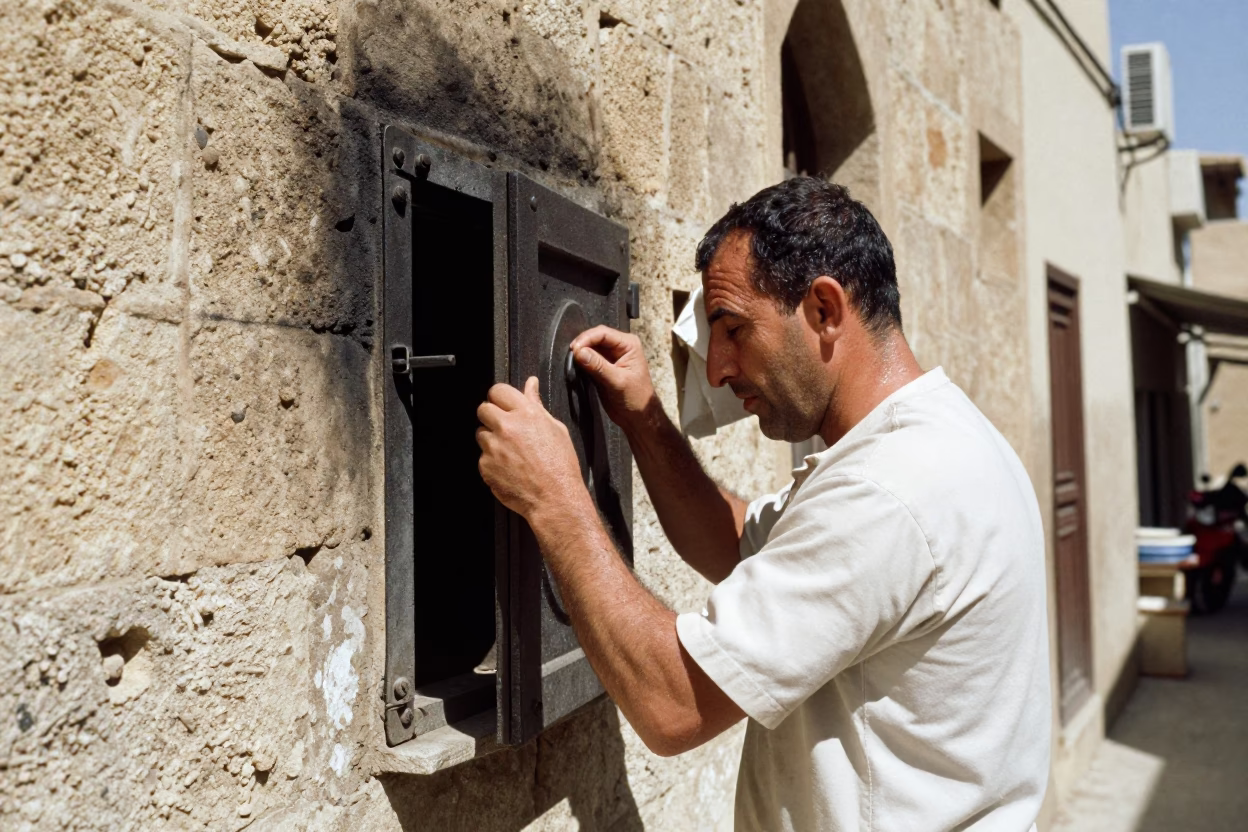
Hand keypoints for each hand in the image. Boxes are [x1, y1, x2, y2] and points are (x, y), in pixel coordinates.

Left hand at [477, 377, 588, 519]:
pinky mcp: (485, 466)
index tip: (503, 405)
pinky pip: (482, 456)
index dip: (500, 397)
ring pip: (480, 433)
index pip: (498, 390)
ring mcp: (493, 447)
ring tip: (510, 452)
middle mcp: (507, 427)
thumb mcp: (556, 429)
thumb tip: (530, 384)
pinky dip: (492, 461)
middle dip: (491, 416)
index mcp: (526, 414)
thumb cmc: (560, 466)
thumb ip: (537, 404)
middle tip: (504, 428)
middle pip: (482, 409)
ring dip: (491, 439)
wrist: (554, 498)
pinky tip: (508, 467)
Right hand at [568, 325, 657, 430]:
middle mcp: (619, 347)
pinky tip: (575, 367)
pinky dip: (581, 362)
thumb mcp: (618, 382)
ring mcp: (610, 357)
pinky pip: (588, 360)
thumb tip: (580, 352)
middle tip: (571, 355)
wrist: (638, 417)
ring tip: (571, 361)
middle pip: (595, 338)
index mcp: (628, 345)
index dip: (587, 339)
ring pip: (590, 348)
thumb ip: (598, 366)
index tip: (575, 349)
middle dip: (582, 345)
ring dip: (580, 353)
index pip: (603, 333)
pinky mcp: (602, 368)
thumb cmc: (637, 398)